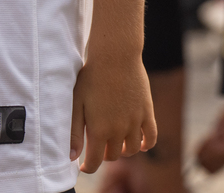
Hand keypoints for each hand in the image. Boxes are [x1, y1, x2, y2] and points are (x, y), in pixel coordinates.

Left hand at [69, 51, 156, 173]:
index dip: (89, 167)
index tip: (85, 165)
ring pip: (131, 149)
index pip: (95, 162)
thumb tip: (71, 158)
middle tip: (99, 146)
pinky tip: (141, 144)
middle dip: (104, 154)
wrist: (116, 56)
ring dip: (123, 150)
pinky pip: (152, 137)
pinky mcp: (147, 112)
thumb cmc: (91, 78)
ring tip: (116, 142)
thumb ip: (74, 132)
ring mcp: (135, 121)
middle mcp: (118, 130)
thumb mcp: (77, 104)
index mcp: (99, 130)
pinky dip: (147, 144)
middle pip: (113, 156)